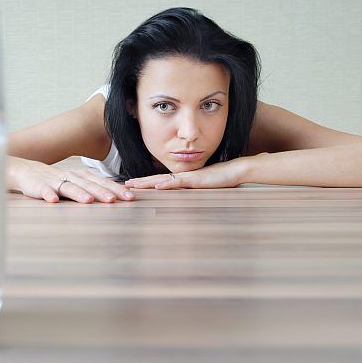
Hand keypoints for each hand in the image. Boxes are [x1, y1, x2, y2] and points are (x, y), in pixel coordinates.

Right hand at [6, 156, 134, 203]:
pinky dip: (48, 195)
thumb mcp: (77, 182)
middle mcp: (70, 177)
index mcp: (81, 176)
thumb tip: (117, 195)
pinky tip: (53, 201)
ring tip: (88, 201)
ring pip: (68, 188)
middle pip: (88, 185)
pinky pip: (43, 191)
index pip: (102, 182)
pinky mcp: (38, 187)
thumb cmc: (56, 180)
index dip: (116, 189)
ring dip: (78, 194)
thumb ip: (93, 188)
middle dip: (101, 192)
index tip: (130, 197)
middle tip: (114, 200)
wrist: (26, 171)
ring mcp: (54, 182)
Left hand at [124, 157, 250, 189]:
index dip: (146, 181)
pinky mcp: (196, 180)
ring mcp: (188, 177)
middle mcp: (182, 176)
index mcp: (183, 178)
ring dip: (148, 182)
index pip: (161, 179)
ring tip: (134, 185)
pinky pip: (179, 182)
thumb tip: (184, 192)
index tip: (133, 183)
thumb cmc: (222, 178)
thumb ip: (193, 187)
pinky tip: (157, 186)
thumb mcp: (203, 185)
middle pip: (157, 178)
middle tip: (125, 184)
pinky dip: (167, 184)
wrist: (236, 170)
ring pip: (163, 179)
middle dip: (141, 181)